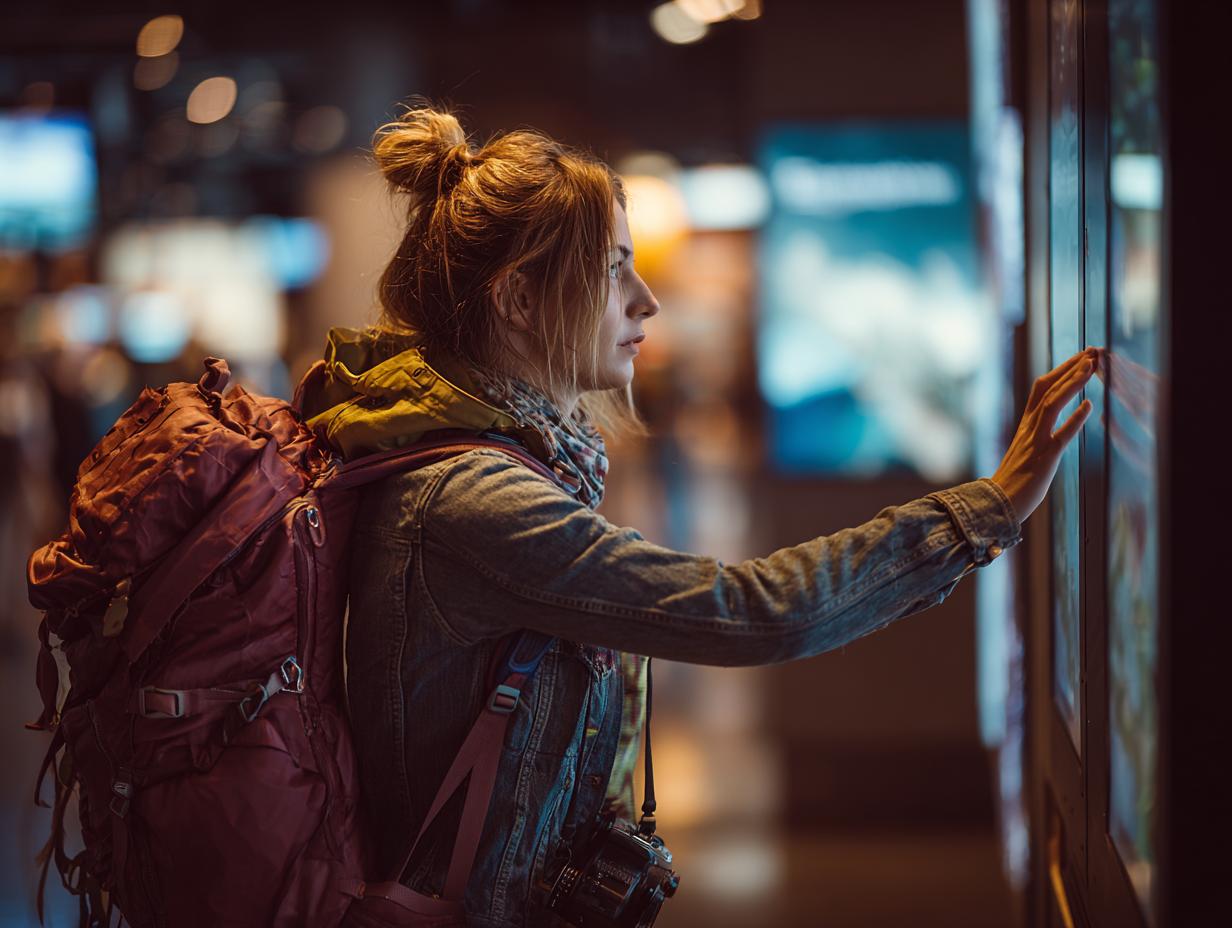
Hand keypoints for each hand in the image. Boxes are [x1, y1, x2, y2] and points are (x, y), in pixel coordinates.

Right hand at [989, 346, 1100, 522]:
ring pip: (1052, 404)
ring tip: (1091, 366)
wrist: (998, 504)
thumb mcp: (1026, 450)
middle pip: (1047, 388)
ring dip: (1072, 383)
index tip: (1080, 356)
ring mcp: (1035, 441)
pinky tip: (1089, 405)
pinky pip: (1060, 435)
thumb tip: (1050, 423)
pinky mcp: (1044, 458)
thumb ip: (1037, 434)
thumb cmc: (1013, 482)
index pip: (1042, 387)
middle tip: (1091, 351)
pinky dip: (1075, 418)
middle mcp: (1029, 427)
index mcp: (1026, 424)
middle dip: (1069, 367)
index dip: (1061, 369)